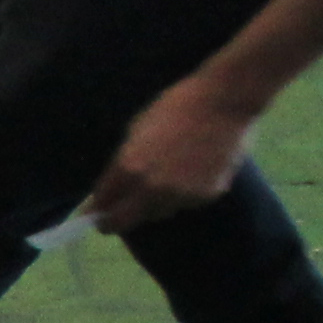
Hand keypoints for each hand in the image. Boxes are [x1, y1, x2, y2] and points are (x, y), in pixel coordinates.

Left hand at [86, 77, 261, 227]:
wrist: (226, 100)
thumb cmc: (178, 105)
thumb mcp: (137, 130)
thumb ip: (123, 162)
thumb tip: (112, 186)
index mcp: (129, 167)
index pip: (102, 202)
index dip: (97, 209)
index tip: (95, 214)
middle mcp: (151, 187)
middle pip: (122, 222)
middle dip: (113, 222)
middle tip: (110, 222)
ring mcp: (180, 195)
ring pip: (157, 213)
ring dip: (153, 204)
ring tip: (166, 178)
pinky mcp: (206, 196)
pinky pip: (185, 203)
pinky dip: (184, 194)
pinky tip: (194, 170)